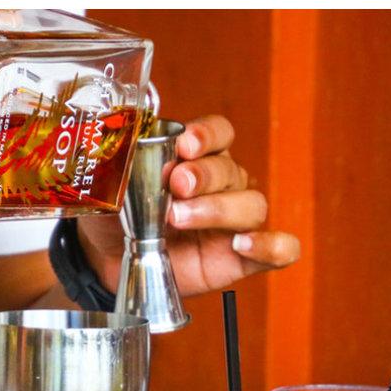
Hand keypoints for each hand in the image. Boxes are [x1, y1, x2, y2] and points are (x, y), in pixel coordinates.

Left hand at [76, 114, 300, 295]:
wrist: (110, 257)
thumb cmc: (118, 212)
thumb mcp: (115, 183)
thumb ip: (128, 164)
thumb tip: (134, 150)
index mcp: (198, 157)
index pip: (220, 133)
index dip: (207, 135)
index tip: (184, 144)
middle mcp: (223, 184)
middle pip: (231, 170)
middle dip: (204, 175)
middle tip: (175, 185)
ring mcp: (235, 221)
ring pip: (252, 205)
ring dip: (219, 209)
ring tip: (181, 219)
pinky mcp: (243, 257)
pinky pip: (280, 249)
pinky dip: (273, 246)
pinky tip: (245, 245)